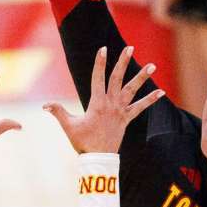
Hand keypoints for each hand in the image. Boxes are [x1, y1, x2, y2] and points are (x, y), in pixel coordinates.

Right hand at [44, 45, 163, 153]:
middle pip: (117, 78)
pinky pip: (141, 107)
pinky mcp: (127, 119)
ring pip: (132, 90)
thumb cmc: (82, 142)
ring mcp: (121, 111)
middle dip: (123, 62)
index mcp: (96, 103)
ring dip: (142, 77)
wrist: (99, 158)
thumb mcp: (68, 126)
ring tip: (153, 65)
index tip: (103, 49)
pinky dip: (151, 99)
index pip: (98, 78)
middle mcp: (111, 104)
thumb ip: (58, 112)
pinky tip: (162, 92)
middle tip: (130, 48)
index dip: (100, 63)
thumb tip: (44, 105)